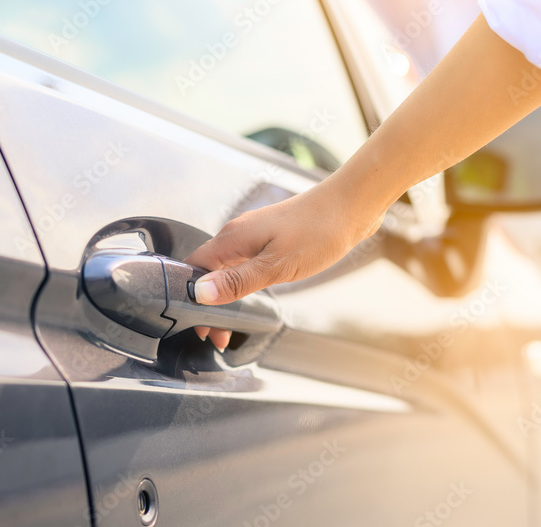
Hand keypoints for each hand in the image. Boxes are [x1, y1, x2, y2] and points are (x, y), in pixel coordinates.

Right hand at [184, 180, 384, 350]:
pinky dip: (238, 281)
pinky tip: (248, 294)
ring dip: (223, 293)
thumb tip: (200, 293)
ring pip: (224, 266)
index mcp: (232, 238)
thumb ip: (237, 280)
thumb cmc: (319, 231)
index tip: (197, 325)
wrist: (351, 206)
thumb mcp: (276, 265)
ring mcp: (253, 234)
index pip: (193, 267)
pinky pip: (242, 261)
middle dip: (206, 302)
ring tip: (230, 323)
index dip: (189, 297)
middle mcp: (237, 233)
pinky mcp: (268, 237)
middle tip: (217, 334)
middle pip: (207, 270)